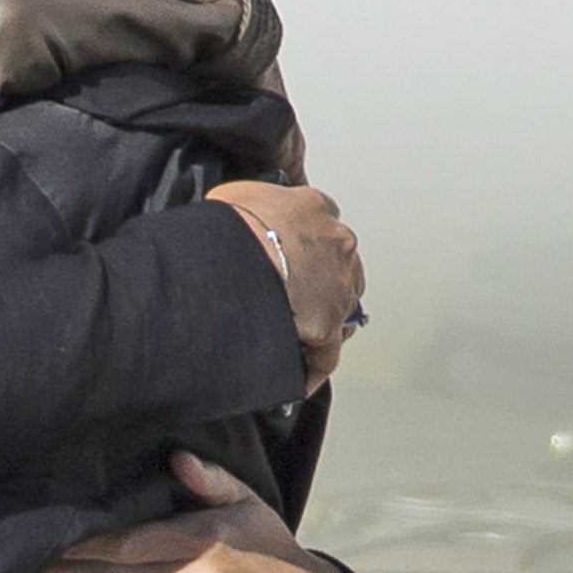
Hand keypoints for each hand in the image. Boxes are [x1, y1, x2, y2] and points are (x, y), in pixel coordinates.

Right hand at [208, 180, 363, 393]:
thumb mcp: (236, 195)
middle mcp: (336, 243)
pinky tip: (296, 378)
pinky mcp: (329, 325)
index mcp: (314, 207)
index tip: (288, 250)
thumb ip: (253, 202)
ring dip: (322, 320)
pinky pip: (325, 353)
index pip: (320, 219)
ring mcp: (339, 286)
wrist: (235, 257)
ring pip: (340, 307)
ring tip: (295, 337)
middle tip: (289, 295)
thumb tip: (241, 213)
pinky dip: (312, 367)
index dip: (302, 238)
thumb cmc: (231, 226)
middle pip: (338, 264)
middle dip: (319, 280)